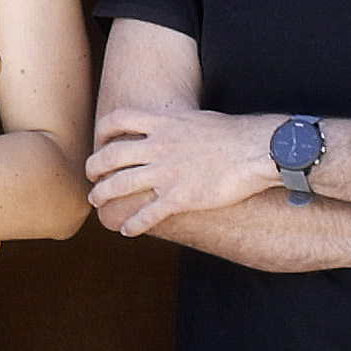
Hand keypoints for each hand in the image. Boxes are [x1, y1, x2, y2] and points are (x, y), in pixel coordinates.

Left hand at [85, 103, 281, 238]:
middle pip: (109, 156)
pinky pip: (146, 214)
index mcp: (163, 123)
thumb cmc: (234, 134)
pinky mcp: (179, 197)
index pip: (117, 120)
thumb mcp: (197, 119)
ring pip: (118, 185)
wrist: (259, 149)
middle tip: (92, 179)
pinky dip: (132, 224)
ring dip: (103, 196)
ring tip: (98, 204)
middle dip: (94, 169)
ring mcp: (166, 172)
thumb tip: (168, 129)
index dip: (102, 132)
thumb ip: (175, 125)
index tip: (100, 142)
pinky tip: (128, 231)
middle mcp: (158, 146)